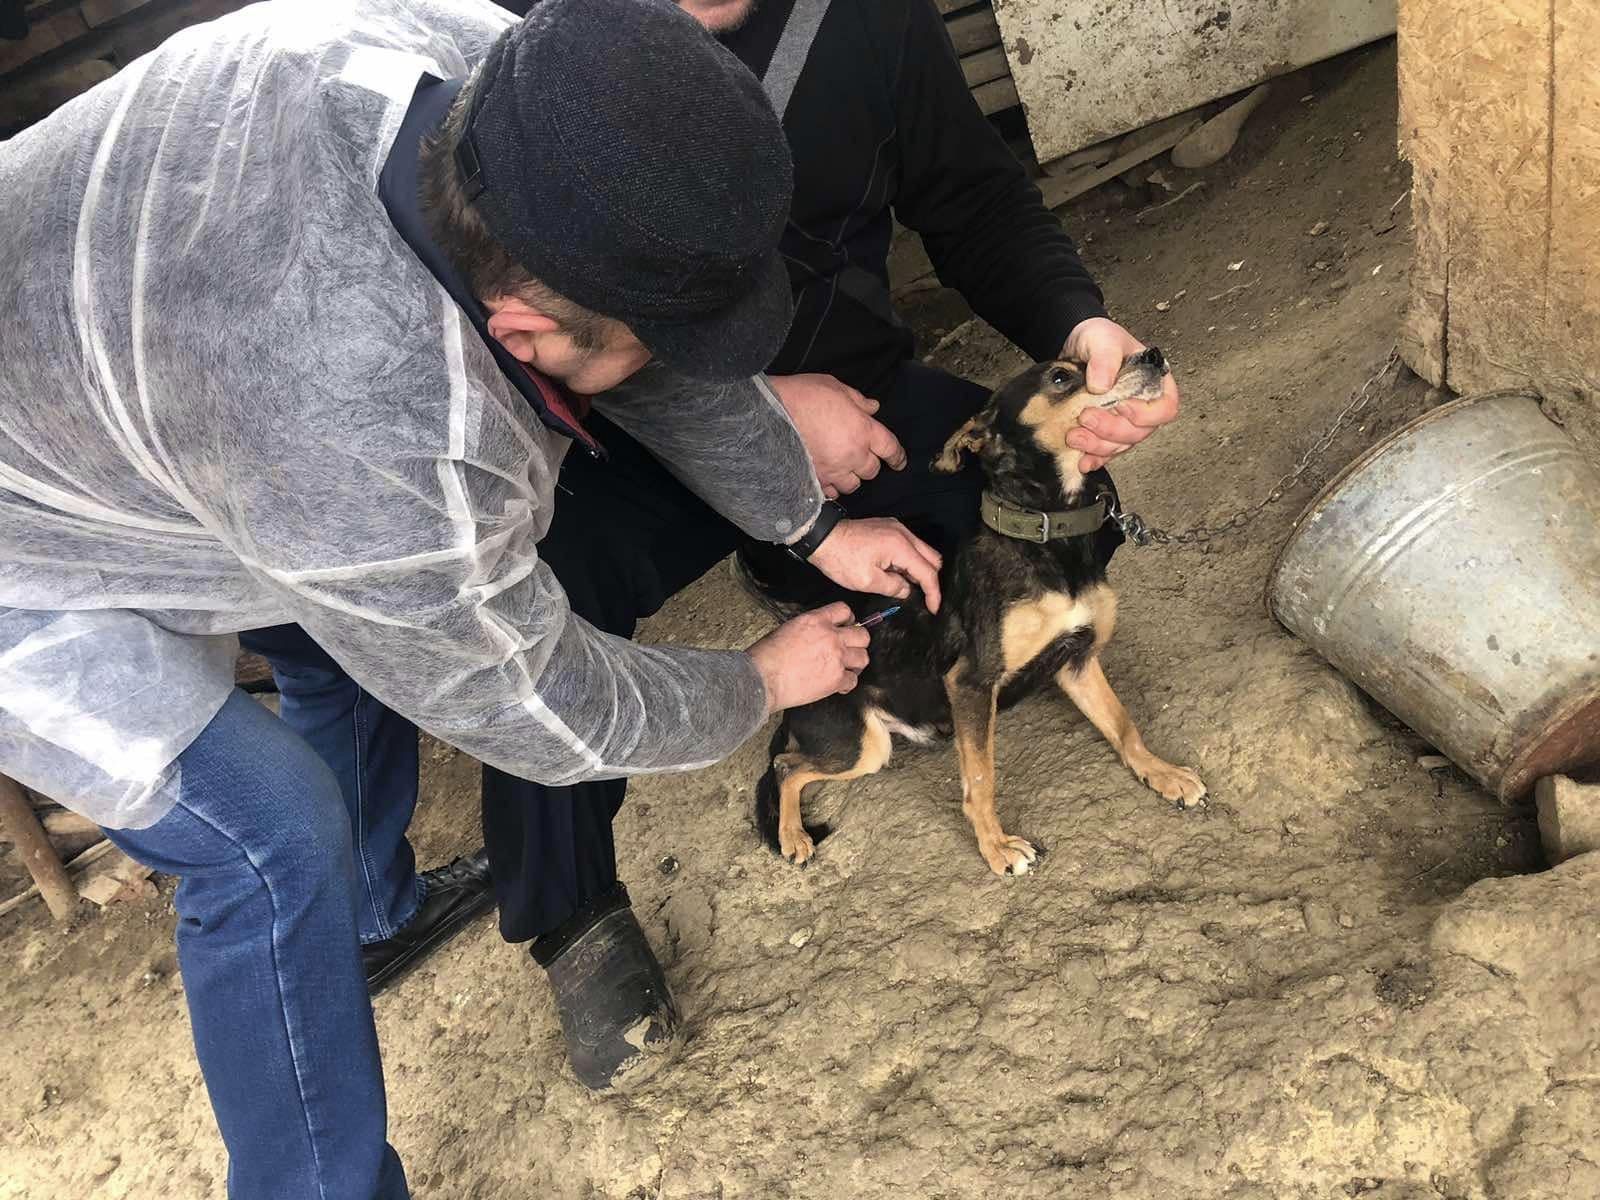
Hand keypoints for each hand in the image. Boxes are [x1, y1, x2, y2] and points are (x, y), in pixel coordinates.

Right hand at [748, 602, 871, 711]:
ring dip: (856, 663)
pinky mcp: (836, 680)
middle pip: (862, 635)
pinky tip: (838, 684)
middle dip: (857, 643)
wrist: (763, 677)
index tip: (847, 627)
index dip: (849, 619)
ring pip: (863, 658)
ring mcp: (836, 658)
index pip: (844, 610)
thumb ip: (812, 628)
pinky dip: (847, 683)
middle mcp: (831, 637)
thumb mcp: (789, 628)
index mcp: (816, 620)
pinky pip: (854, 680)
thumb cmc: (768, 655)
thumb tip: (821, 634)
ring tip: (847, 667)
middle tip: (850, 649)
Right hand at [769, 373, 906, 498]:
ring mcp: (834, 470)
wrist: (772, 412)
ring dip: (852, 478)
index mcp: (864, 430)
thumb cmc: (804, 395)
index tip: (899, 461)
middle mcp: (853, 454)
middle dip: (870, 464)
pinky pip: (831, 492)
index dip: (898, 457)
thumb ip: (858, 400)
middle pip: (872, 471)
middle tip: (861, 455)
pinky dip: (832, 488)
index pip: (891, 449)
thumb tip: (872, 407)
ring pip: (853, 485)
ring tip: (844, 468)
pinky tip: (828, 479)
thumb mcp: (837, 387)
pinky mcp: (816, 478)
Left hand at [809, 517, 942, 612]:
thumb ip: (893, 587)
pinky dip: (910, 560)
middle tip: (924, 598)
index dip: (933, 593)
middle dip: (931, 579)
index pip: (928, 572)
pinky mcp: (888, 528)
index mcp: (900, 546)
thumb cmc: (840, 559)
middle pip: (932, 558)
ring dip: (919, 569)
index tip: (933, 608)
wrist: (822, 537)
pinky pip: (909, 545)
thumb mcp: (867, 581)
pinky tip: (899, 573)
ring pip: (922, 550)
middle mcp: (903, 533)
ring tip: (908, 587)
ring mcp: (896, 528)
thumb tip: (906, 590)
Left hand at [1062, 317, 1181, 471]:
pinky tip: (1082, 461)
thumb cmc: (1098, 338)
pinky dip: (1095, 458)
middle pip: (1139, 432)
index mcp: (1155, 383)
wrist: (1075, 346)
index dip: (1146, 414)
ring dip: (1098, 446)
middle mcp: (1143, 406)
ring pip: (1121, 445)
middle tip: (1085, 418)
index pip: (1166, 408)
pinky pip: (1106, 452)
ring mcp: (1124, 421)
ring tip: (1073, 436)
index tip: (1122, 407)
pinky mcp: (1105, 431)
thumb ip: (1105, 358)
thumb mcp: (1103, 339)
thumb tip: (1101, 386)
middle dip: (1112, 430)